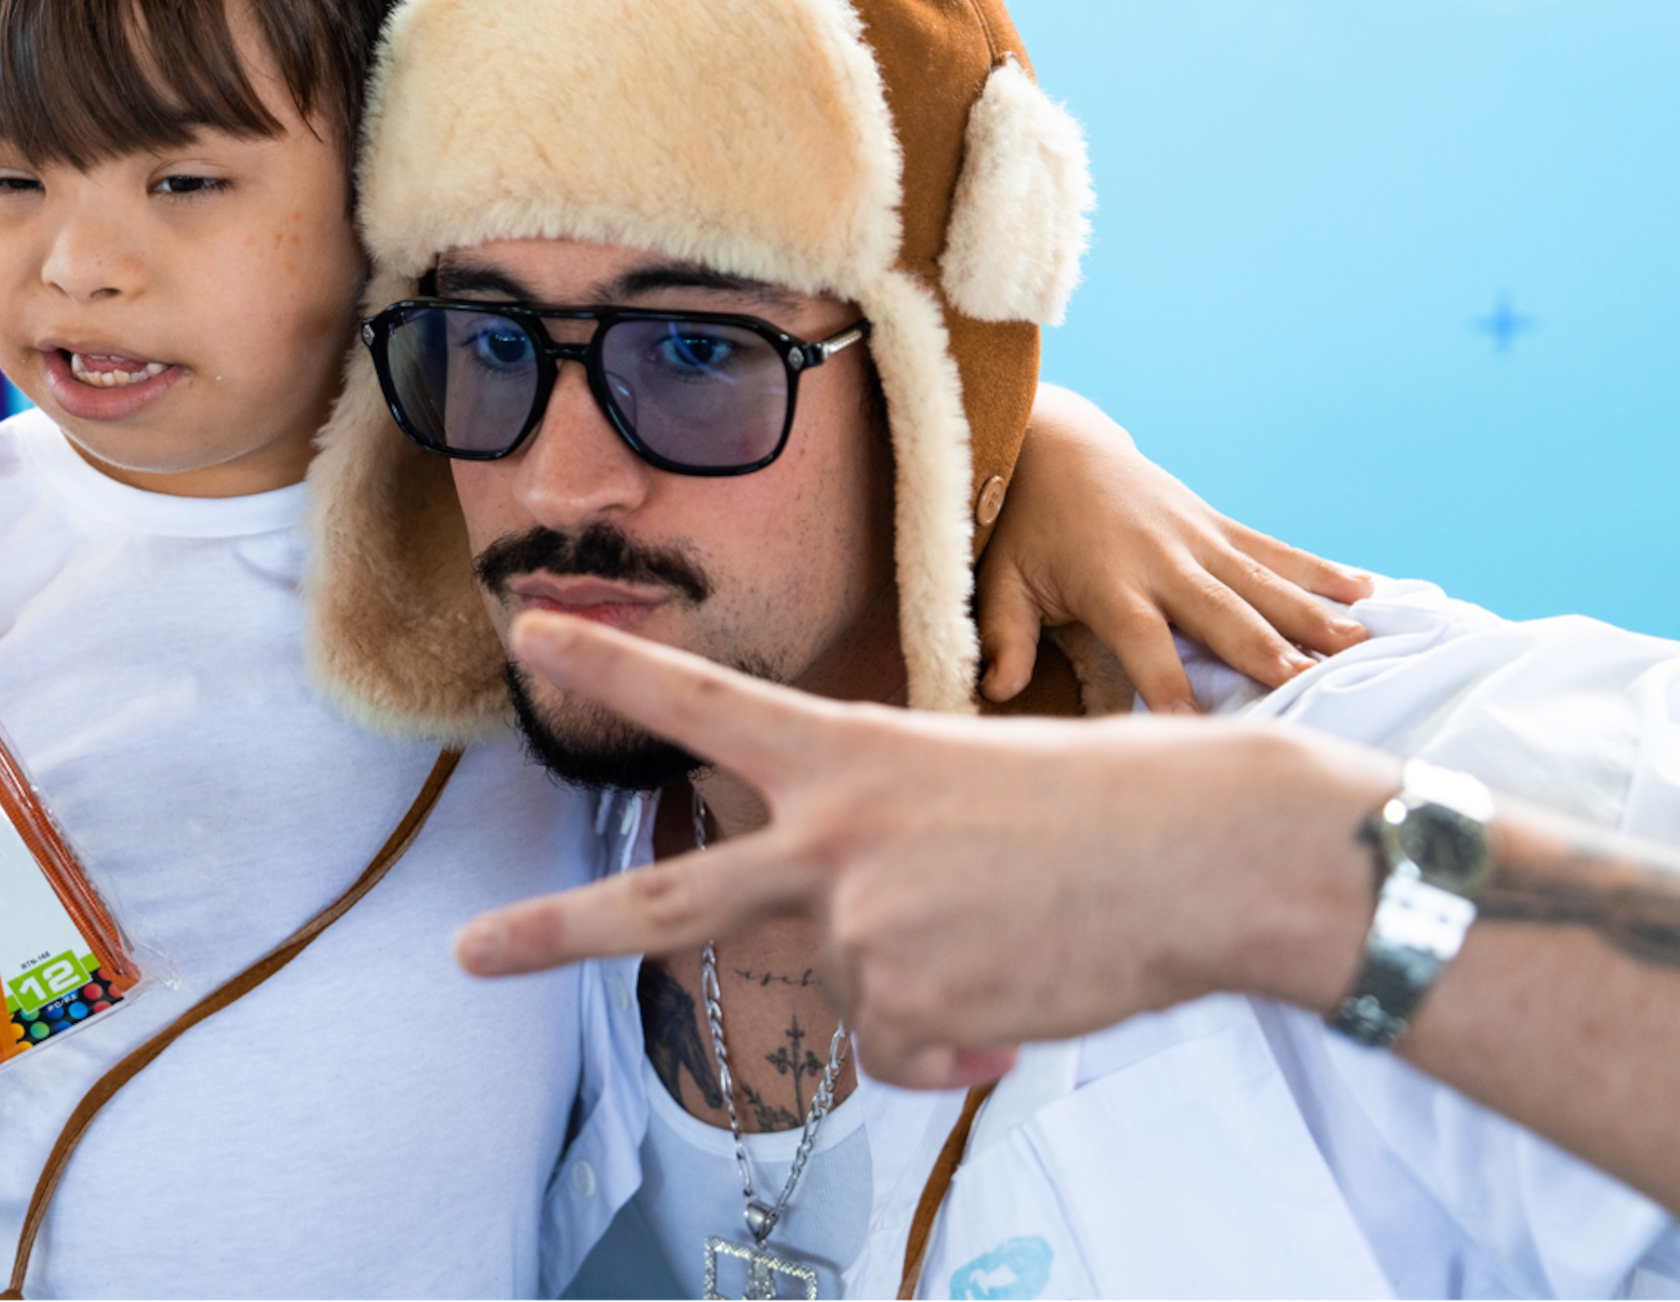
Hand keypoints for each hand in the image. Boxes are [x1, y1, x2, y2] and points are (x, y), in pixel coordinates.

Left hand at [454, 614, 1392, 1086]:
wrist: (1211, 854)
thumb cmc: (1110, 804)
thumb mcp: (969, 783)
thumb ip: (884, 861)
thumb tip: (870, 993)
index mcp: (849, 750)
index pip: (702, 702)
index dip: (611, 663)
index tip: (533, 630)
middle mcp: (831, 834)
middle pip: (666, 900)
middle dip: (557, 932)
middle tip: (468, 953)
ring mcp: (860, 923)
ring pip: (844, 993)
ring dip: (916, 988)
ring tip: (1017, 938)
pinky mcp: (906, 1000)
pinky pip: (899, 1047)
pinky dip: (954, 1036)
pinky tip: (1022, 992)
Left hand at [980, 387, 1374, 710]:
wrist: (1059, 444)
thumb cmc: (1027, 527)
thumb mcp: (1004, 579)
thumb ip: (1004, 634)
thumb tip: (997, 688)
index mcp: (1108, 583)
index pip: (1141, 642)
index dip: (1166, 685)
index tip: (1194, 730)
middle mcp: (1161, 560)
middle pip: (1219, 613)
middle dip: (1263, 650)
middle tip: (1307, 685)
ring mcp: (1196, 538)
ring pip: (1262, 582)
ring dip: (1310, 614)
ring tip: (1357, 645)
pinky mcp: (1216, 523)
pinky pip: (1275, 550)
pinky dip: (1321, 570)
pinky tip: (1368, 592)